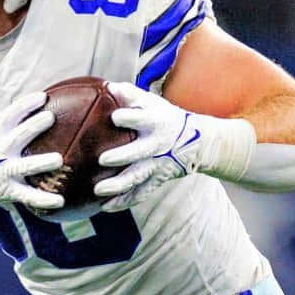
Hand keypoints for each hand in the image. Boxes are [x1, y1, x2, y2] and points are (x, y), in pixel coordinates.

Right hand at [0, 92, 64, 212]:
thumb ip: (8, 120)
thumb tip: (35, 104)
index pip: (12, 113)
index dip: (27, 104)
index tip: (42, 97)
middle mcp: (0, 150)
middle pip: (20, 135)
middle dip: (35, 125)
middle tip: (50, 117)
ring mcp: (5, 171)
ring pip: (26, 166)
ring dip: (42, 162)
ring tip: (58, 159)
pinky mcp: (7, 190)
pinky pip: (27, 195)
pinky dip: (43, 199)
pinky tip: (60, 201)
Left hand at [94, 82, 209, 210]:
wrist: (196, 143)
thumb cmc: (165, 118)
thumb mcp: (153, 104)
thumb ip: (131, 95)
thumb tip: (108, 87)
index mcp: (156, 123)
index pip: (143, 118)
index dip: (130, 117)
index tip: (115, 117)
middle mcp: (157, 145)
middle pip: (138, 153)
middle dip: (122, 157)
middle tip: (102, 160)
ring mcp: (156, 166)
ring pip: (137, 177)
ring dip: (118, 185)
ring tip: (98, 190)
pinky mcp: (155, 181)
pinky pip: (139, 194)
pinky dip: (123, 201)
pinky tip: (105, 207)